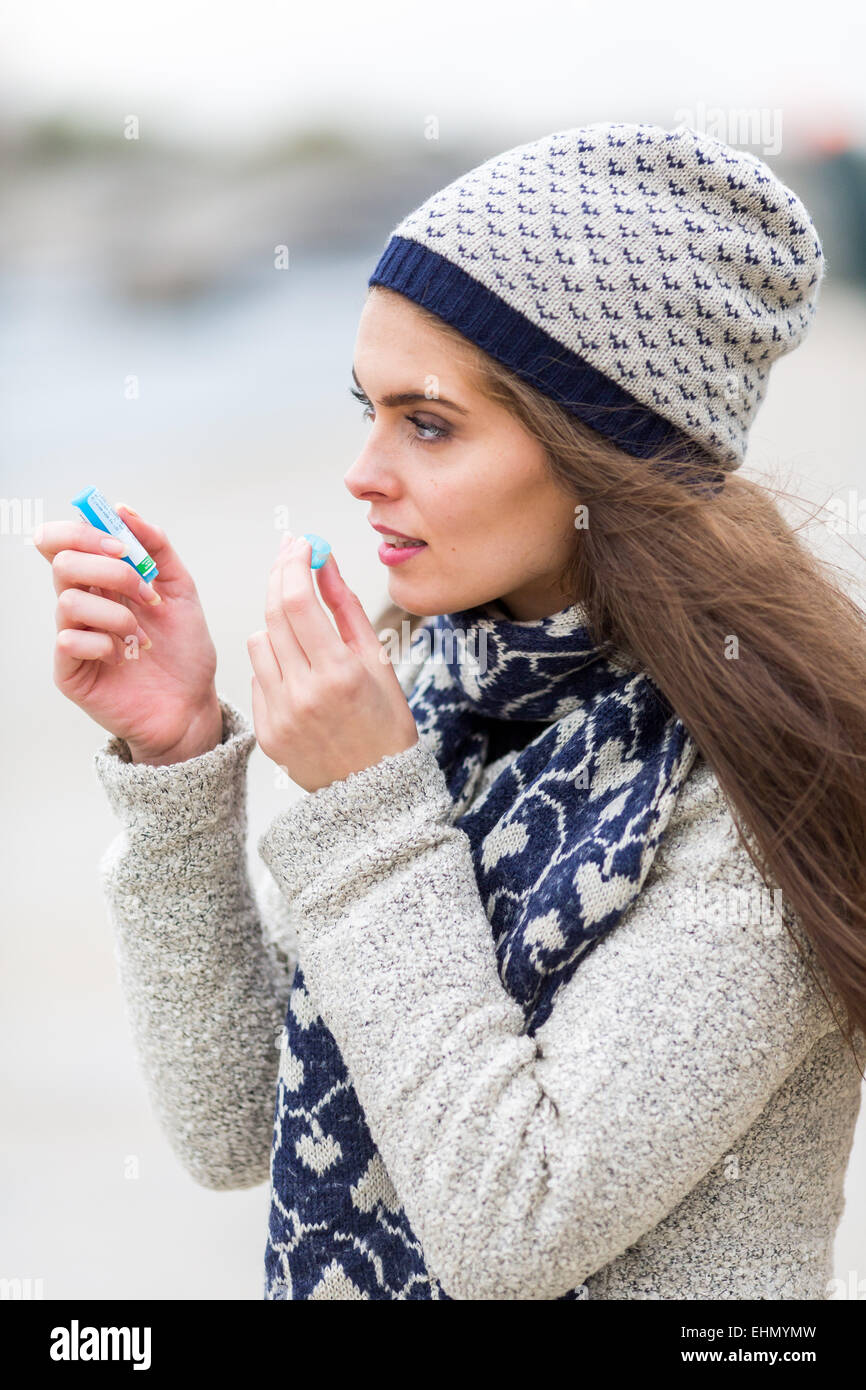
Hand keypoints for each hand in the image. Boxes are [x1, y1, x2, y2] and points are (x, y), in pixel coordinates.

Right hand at [34, 504, 222, 764]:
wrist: (194, 705)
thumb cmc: (184, 652)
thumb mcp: (181, 590)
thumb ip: (156, 547)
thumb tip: (124, 510)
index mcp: (101, 581)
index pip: (62, 541)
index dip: (82, 531)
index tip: (122, 544)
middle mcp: (82, 605)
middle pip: (62, 562)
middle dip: (109, 569)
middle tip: (144, 590)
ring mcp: (73, 638)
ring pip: (69, 601)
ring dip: (117, 613)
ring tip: (143, 635)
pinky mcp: (70, 671)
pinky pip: (69, 641)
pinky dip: (105, 643)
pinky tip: (126, 657)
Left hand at [247, 533, 418, 792]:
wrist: (373, 790)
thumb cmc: (385, 723)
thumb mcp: (377, 661)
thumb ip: (345, 607)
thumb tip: (325, 561)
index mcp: (340, 674)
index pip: (296, 602)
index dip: (293, 564)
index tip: (299, 545)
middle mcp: (305, 694)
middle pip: (272, 614)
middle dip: (279, 578)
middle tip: (289, 558)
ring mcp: (280, 715)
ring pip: (258, 642)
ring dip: (276, 627)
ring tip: (304, 638)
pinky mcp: (265, 731)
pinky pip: (257, 677)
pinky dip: (274, 666)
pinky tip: (300, 678)